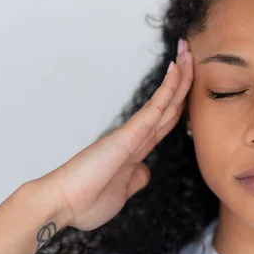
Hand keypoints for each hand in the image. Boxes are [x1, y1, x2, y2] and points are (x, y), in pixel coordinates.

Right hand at [33, 39, 193, 229]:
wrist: (62, 204)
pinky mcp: (129, 134)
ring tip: (187, 50)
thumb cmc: (87, 201)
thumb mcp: (123, 191)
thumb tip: (146, 171)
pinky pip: (155, 108)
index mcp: (138, 149)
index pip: (167, 120)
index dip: (180, 101)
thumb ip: (136, 178)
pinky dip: (168, 89)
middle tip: (190, 53)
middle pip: (169, 103)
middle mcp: (137, 136)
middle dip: (183, 79)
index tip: (189, 83)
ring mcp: (134, 133)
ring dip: (180, 76)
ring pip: (166, 100)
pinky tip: (177, 71)